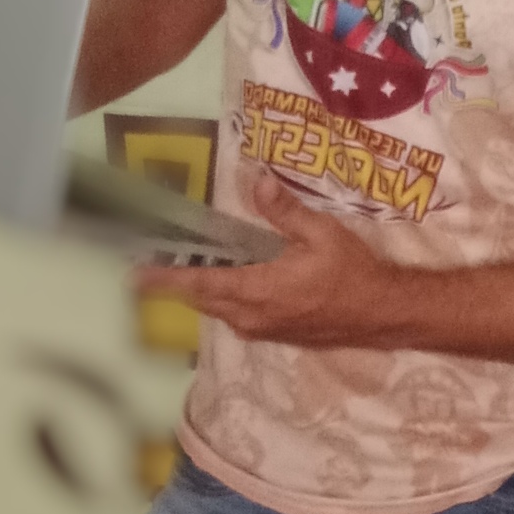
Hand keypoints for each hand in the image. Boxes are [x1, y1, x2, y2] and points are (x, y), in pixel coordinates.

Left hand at [143, 170, 411, 347]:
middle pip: (201, 299)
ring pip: (217, 309)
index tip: (132, 275)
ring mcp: (261, 328)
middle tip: (149, 264)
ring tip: (182, 268)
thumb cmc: (353, 272)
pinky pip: (235, 315)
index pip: (198, 284)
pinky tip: (227, 281)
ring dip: (199, 290)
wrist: (382, 313)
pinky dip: (222, 297)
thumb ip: (284, 211)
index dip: (163, 279)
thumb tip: (257, 180)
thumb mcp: (322, 234)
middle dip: (174, 283)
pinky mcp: (273, 332)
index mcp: (258, 290)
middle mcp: (251, 315)